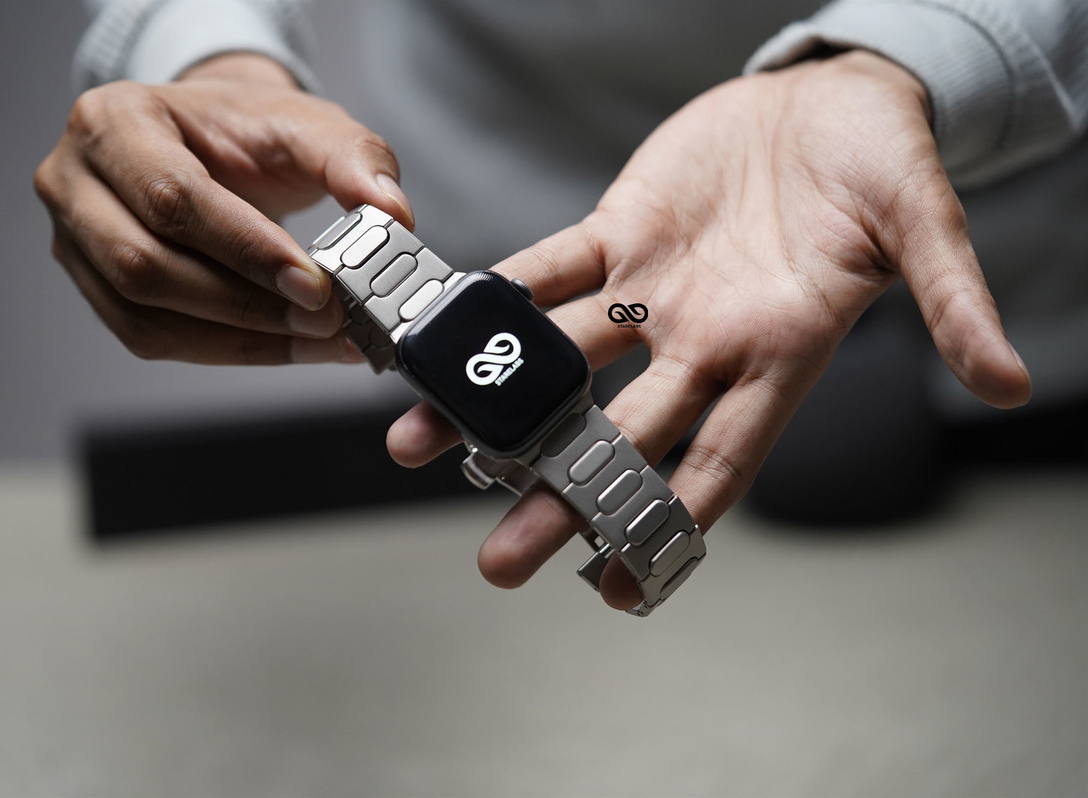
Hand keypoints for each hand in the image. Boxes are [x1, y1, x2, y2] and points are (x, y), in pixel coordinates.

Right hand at [34, 53, 413, 363]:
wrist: (215, 141)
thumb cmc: (248, 131)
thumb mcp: (306, 124)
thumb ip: (355, 159)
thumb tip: (393, 215)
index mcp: (113, 121)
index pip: (173, 197)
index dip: (245, 249)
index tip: (315, 284)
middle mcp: (75, 181)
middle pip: (146, 265)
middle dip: (245, 305)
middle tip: (325, 319)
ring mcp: (74, 241)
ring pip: (145, 317)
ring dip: (240, 339)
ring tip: (318, 340)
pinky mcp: (96, 289)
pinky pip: (154, 339)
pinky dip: (228, 350)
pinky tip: (288, 346)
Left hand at [387, 51, 1031, 609]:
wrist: (830, 98)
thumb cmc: (883, 164)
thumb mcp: (923, 224)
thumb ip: (951, 297)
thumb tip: (1009, 376)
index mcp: (776, 353)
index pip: (718, 461)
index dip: (667, 526)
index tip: (614, 587)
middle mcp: (703, 339)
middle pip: (620, 434)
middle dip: (559, 495)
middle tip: (501, 560)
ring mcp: (654, 291)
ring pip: (562, 362)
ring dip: (494, 404)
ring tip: (423, 446)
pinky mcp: (619, 232)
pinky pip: (549, 270)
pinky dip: (499, 299)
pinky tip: (444, 331)